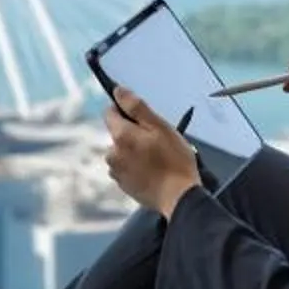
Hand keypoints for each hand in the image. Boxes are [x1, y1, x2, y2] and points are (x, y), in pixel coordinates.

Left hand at [104, 89, 202, 219]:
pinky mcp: (123, 185)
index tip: (143, 118)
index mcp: (120, 136)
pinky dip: (136, 166)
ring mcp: (116, 171)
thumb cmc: (174, 160)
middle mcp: (112, 153)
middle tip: (157, 141)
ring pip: (122, 151)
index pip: (110, 112)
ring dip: (134, 151)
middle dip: (133, 133)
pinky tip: (153, 171)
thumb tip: (118, 91)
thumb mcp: (160, 127)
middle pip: (117, 133)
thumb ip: (136, 107)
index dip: (125, 111)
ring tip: (157, 158)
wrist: (178, 197)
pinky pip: (126, 167)